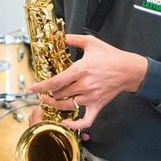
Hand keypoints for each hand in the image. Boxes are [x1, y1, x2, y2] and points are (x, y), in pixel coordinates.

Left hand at [28, 33, 146, 133]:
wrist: (129, 70)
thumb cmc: (111, 56)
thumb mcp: (91, 42)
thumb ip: (73, 39)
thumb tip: (60, 36)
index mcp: (81, 70)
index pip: (56, 82)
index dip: (41, 86)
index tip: (31, 89)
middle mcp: (84, 85)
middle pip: (58, 94)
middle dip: (47, 93)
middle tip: (41, 91)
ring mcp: (91, 97)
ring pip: (67, 106)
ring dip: (54, 104)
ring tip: (47, 100)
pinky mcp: (97, 106)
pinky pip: (85, 121)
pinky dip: (74, 124)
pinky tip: (65, 122)